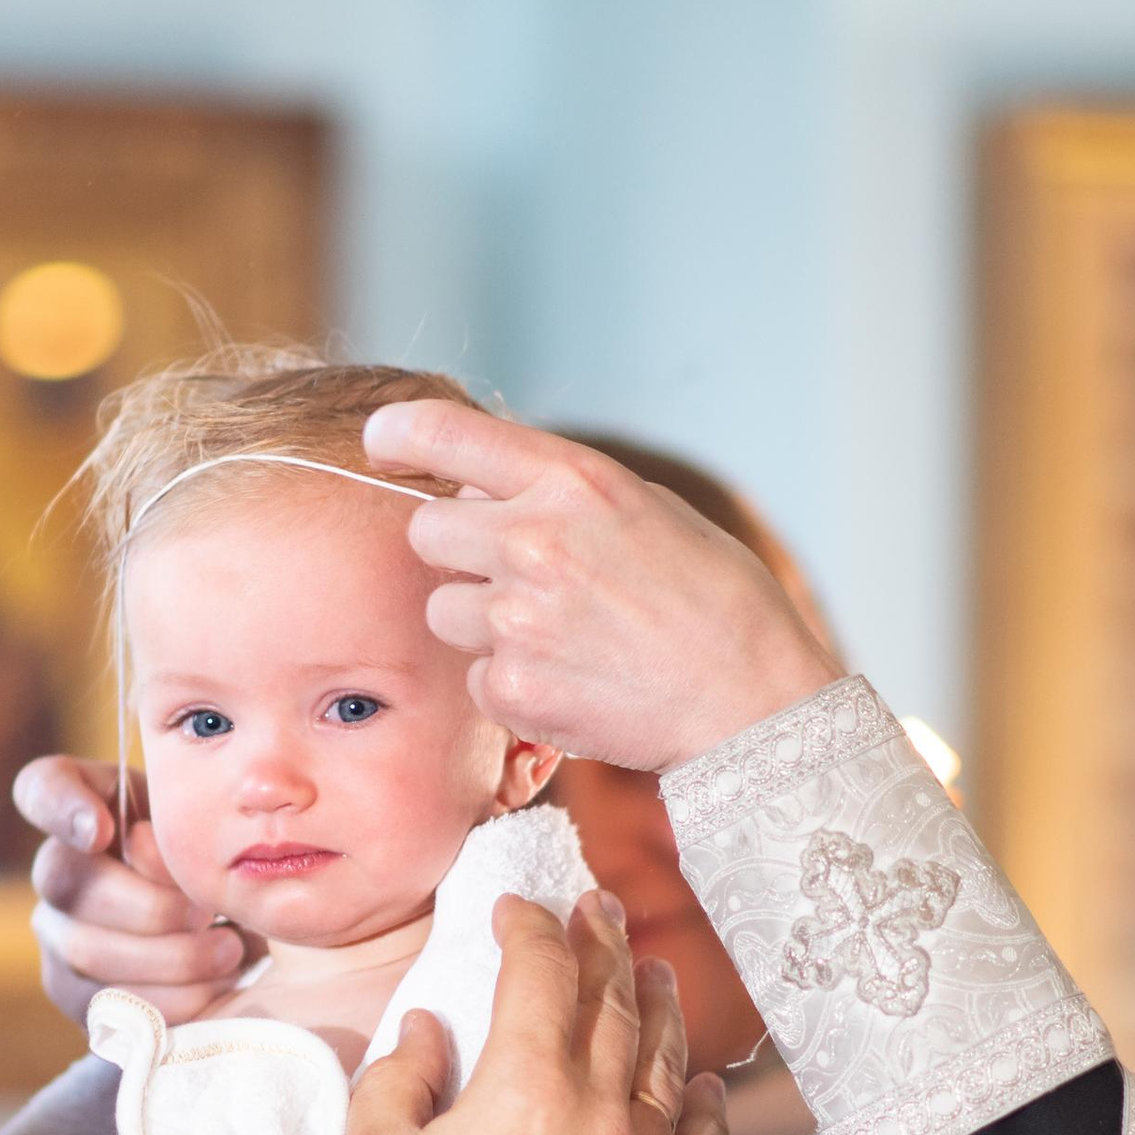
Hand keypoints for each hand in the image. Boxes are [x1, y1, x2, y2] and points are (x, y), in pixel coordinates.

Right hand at [12, 755, 249, 1026]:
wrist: (220, 931)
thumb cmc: (211, 863)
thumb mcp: (204, 828)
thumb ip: (175, 826)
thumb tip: (143, 846)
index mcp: (86, 809)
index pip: (42, 789)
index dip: (61, 808)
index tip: (101, 831)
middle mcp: (54, 869)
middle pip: (69, 882)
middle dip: (151, 905)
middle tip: (208, 914)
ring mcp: (56, 934)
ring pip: (87, 949)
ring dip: (171, 956)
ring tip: (228, 951)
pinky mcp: (72, 992)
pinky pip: (107, 1003)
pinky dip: (172, 998)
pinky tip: (215, 987)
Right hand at [337, 894, 725, 1134]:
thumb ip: (398, 1080)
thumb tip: (429, 1028)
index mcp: (524, 1086)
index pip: (540, 974)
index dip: (529, 930)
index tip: (515, 913)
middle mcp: (601, 1110)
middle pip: (613, 1001)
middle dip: (604, 943)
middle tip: (600, 907)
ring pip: (668, 1060)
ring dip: (659, 1004)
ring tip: (654, 970)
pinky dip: (710, 1100)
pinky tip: (708, 1080)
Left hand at [360, 400, 835, 772]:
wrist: (751, 701)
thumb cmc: (715, 601)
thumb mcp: (646, 510)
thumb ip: (560, 493)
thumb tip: (479, 487)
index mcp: (572, 481)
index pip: (447, 434)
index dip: (400, 433)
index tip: (383, 441)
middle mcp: (533, 540)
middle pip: (425, 531)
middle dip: (456, 551)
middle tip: (512, 574)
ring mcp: (517, 619)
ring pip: (442, 610)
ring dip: (480, 622)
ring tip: (557, 636)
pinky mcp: (512, 688)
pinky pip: (473, 676)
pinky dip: (509, 682)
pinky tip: (571, 681)